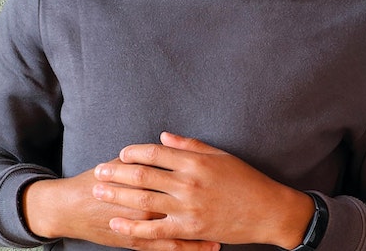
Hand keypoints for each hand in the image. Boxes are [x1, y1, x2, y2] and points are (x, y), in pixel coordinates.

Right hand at [23, 163, 215, 249]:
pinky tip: (206, 248)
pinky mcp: (136, 243)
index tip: (227, 184)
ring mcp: (142, 227)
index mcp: (146, 180)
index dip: (205, 182)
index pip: (181, 180)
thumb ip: (149, 155)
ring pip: (180, 231)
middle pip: (185, 207)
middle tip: (234, 209)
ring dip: (205, 234)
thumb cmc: (99, 179)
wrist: (70, 206)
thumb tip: (171, 142)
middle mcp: (146, 205)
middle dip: (210, 209)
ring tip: (226, 234)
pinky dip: (188, 250)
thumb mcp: (123, 161)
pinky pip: (167, 249)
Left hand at [92, 132, 313, 248]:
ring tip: (99, 190)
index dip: (134, 152)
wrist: (266, 211)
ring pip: (143, 199)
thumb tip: (163, 137)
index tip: (121, 154)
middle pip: (143, 175)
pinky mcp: (189, 229)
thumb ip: (191, 146)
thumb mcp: (221, 155)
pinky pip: (154, 229)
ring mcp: (187, 207)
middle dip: (116, 172)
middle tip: (98, 171)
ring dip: (117, 194)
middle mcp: (188, 182)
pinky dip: (132, 226)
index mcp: (196, 161)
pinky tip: (117, 223)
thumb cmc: (246, 180)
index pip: (155, 153)